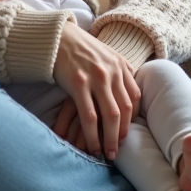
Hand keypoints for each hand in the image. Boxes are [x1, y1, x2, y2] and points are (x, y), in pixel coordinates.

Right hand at [51, 20, 140, 159]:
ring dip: (110, 139)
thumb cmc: (78, 47)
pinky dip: (92, 134)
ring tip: (106, 153)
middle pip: (125, 109)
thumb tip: (130, 86)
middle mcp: (112, 72)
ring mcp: (96, 78)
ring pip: (111, 116)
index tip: (125, 133)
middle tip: (117, 150)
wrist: (56, 36)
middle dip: (122, 133)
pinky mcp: (78, 84)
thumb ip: (119, 69)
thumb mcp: (105, 54)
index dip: (132, 119)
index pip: (134, 97)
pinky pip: (89, 115)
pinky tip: (91, 144)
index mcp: (120, 65)